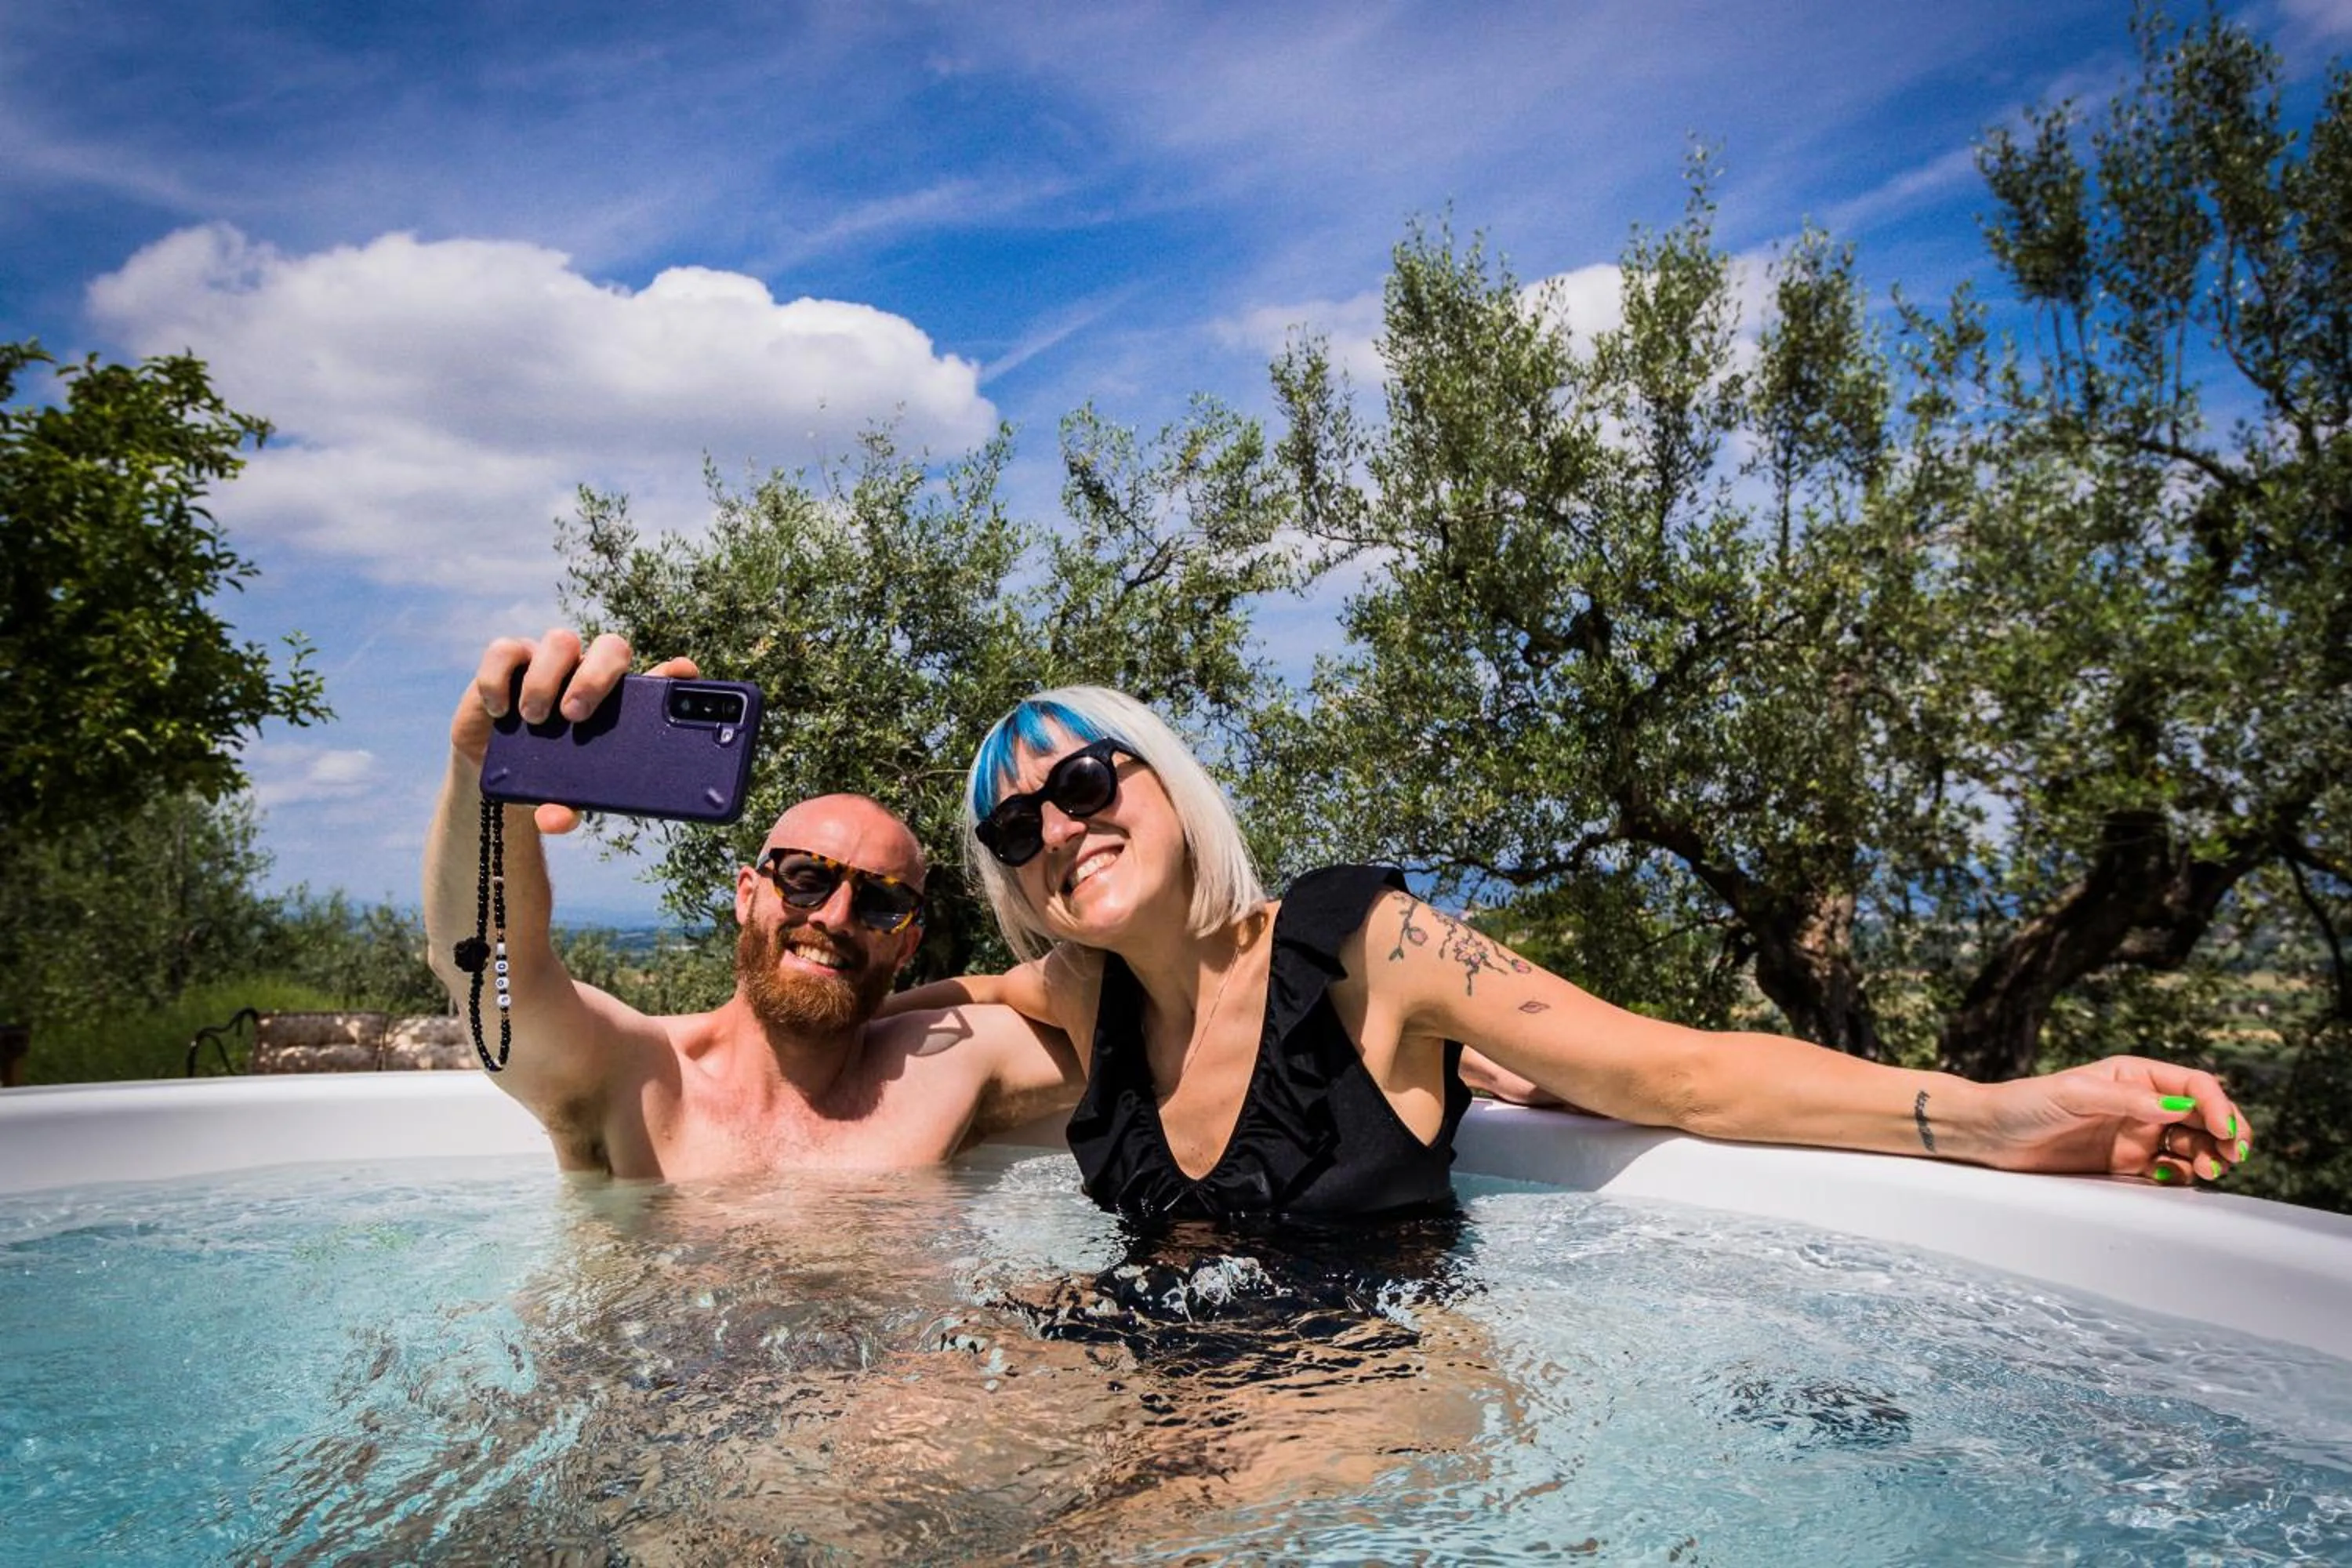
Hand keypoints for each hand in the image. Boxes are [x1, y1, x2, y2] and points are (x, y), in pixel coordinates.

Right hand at [450, 629, 699, 834]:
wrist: (498, 768)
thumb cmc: (549, 775)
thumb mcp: (564, 794)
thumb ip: (566, 807)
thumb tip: (555, 821)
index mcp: (619, 701)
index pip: (657, 677)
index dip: (674, 673)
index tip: (683, 674)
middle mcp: (589, 672)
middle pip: (610, 647)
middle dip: (596, 676)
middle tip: (575, 716)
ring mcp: (551, 662)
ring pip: (560, 641)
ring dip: (547, 679)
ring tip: (536, 718)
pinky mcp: (508, 662)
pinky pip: (504, 651)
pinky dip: (499, 677)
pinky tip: (501, 710)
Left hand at [1978, 1055, 2250, 1184]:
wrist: (1991, 1135)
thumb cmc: (2026, 1103)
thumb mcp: (2075, 1094)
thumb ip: (2126, 1100)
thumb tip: (2178, 1107)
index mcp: (2135, 1076)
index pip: (2194, 1086)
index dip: (2218, 1106)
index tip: (2225, 1132)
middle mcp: (2143, 1104)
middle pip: (2205, 1116)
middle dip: (2227, 1133)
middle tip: (2232, 1156)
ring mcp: (2138, 1135)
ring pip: (2195, 1144)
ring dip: (2212, 1156)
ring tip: (2210, 1171)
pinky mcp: (2128, 1164)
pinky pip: (2172, 1170)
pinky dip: (2186, 1175)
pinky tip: (2180, 1178)